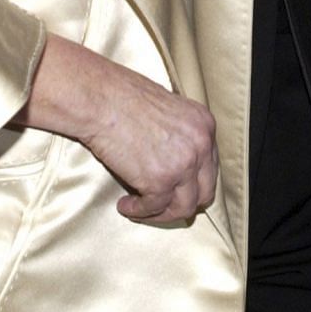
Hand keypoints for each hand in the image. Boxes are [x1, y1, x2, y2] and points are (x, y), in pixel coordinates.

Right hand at [20, 34, 218, 224]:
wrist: (101, 99)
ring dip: (162, 213)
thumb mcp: (168, 110)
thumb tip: (174, 162)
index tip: (176, 189)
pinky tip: (125, 205)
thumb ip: (180, 135)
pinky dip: (139, 211)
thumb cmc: (124, 98)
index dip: (193, 182)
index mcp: (204, 125)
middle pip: (205, 191)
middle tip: (162, 206)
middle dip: (183, 202)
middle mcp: (201, 144)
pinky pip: (154, 208)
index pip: (210, 167)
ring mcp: (184, 164)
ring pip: (184, 207)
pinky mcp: (160, 181)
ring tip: (141, 208)